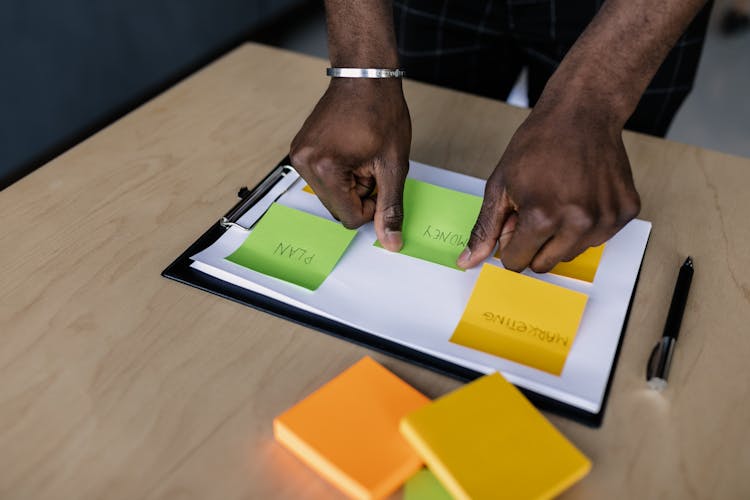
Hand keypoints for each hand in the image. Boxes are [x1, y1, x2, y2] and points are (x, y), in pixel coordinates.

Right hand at [290, 78, 410, 250]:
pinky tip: (350, 150)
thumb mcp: (393, 165)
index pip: (349, 217)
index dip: (372, 205)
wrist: (364, 76)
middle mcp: (304, 163)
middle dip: (360, 193)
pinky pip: (322, 179)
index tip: (379, 179)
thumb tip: (390, 242)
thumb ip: (390, 206)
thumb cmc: (380, 111)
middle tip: (371, 163)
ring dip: (350, 184)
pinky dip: (340, 173)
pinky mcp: (300, 150)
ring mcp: (299, 156)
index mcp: (325, 169)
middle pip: (337, 208)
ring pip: (330, 195)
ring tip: (360, 154)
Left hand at [457, 102, 640, 271]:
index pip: (517, 261)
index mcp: (542, 217)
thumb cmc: (538, 144)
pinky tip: (583, 194)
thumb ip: (486, 228)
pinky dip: (588, 224)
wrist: (582, 113)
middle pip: (544, 264)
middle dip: (534, 243)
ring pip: (572, 253)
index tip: (515, 220)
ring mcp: (605, 219)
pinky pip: (599, 238)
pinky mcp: (625, 212)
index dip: (511, 242)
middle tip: (537, 209)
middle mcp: (578, 223)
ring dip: (562, 235)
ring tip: (560, 198)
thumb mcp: (500, 185)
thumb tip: (469, 261)